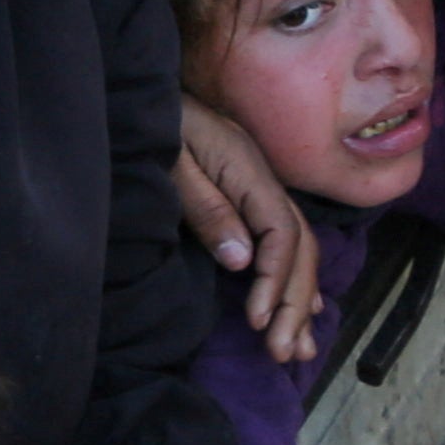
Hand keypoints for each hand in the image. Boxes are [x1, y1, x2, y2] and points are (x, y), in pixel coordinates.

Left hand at [175, 93, 320, 365]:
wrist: (144, 91)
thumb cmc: (154, 123)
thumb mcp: (171, 163)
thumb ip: (206, 209)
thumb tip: (242, 262)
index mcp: (248, 171)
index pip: (282, 234)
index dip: (276, 281)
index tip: (258, 321)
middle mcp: (262, 180)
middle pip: (300, 247)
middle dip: (295, 302)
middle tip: (282, 353)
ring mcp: (257, 187)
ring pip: (298, 248)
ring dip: (300, 298)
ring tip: (299, 349)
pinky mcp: (246, 195)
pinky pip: (284, 242)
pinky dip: (295, 278)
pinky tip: (300, 308)